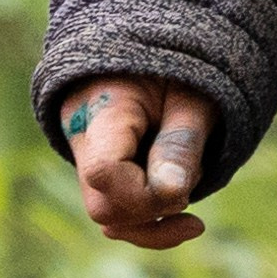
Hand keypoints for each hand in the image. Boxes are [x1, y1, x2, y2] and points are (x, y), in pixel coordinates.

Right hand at [59, 75, 220, 249]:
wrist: (161, 53)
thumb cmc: (182, 70)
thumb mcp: (194, 99)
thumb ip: (181, 143)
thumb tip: (171, 194)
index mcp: (101, 107)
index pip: (105, 170)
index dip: (146, 191)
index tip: (183, 181)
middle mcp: (82, 137)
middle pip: (104, 204)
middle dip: (155, 207)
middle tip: (191, 179)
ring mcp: (87, 159)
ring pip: (108, 217)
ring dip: (157, 217)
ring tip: (191, 187)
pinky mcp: (102, 174)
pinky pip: (117, 214)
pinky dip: (152, 221)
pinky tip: (190, 224)